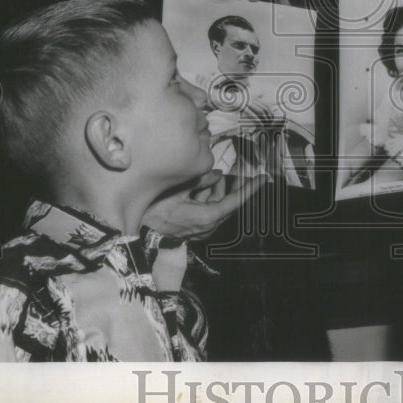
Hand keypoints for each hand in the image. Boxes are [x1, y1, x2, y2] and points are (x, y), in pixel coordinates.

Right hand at [142, 171, 268, 239]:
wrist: (138, 231)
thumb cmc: (156, 210)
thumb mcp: (179, 190)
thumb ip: (201, 181)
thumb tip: (218, 173)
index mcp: (208, 217)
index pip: (236, 201)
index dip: (251, 188)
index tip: (264, 178)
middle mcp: (209, 226)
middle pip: (228, 202)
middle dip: (233, 186)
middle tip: (238, 171)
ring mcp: (202, 229)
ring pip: (218, 205)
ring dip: (218, 189)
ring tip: (213, 175)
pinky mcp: (195, 229)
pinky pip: (208, 210)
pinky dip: (208, 197)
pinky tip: (203, 185)